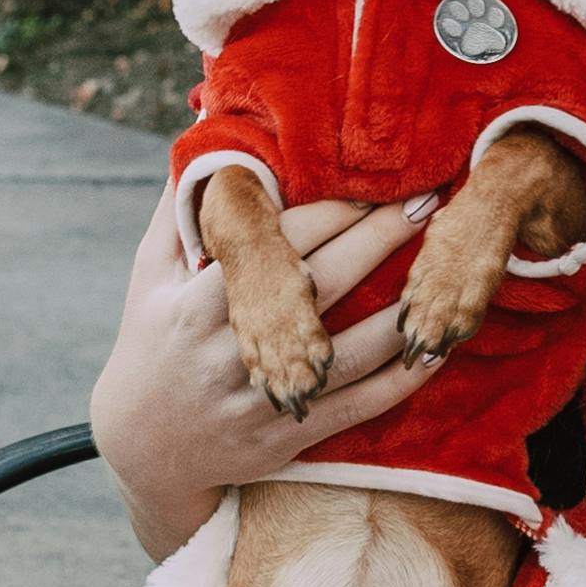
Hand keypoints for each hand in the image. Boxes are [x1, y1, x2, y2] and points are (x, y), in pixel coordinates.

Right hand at [89, 183, 440, 552]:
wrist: (145, 446)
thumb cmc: (152, 341)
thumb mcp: (150, 276)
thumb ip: (179, 212)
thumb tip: (203, 141)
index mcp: (197, 305)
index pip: (277, 245)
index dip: (330, 210)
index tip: (370, 180)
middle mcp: (230, 352)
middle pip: (322, 286)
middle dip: (377, 239)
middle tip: (424, 201)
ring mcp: (262, 400)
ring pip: (349, 352)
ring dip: (401, 310)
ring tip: (440, 270)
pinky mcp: (287, 439)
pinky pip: (357, 408)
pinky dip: (401, 380)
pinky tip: (435, 348)